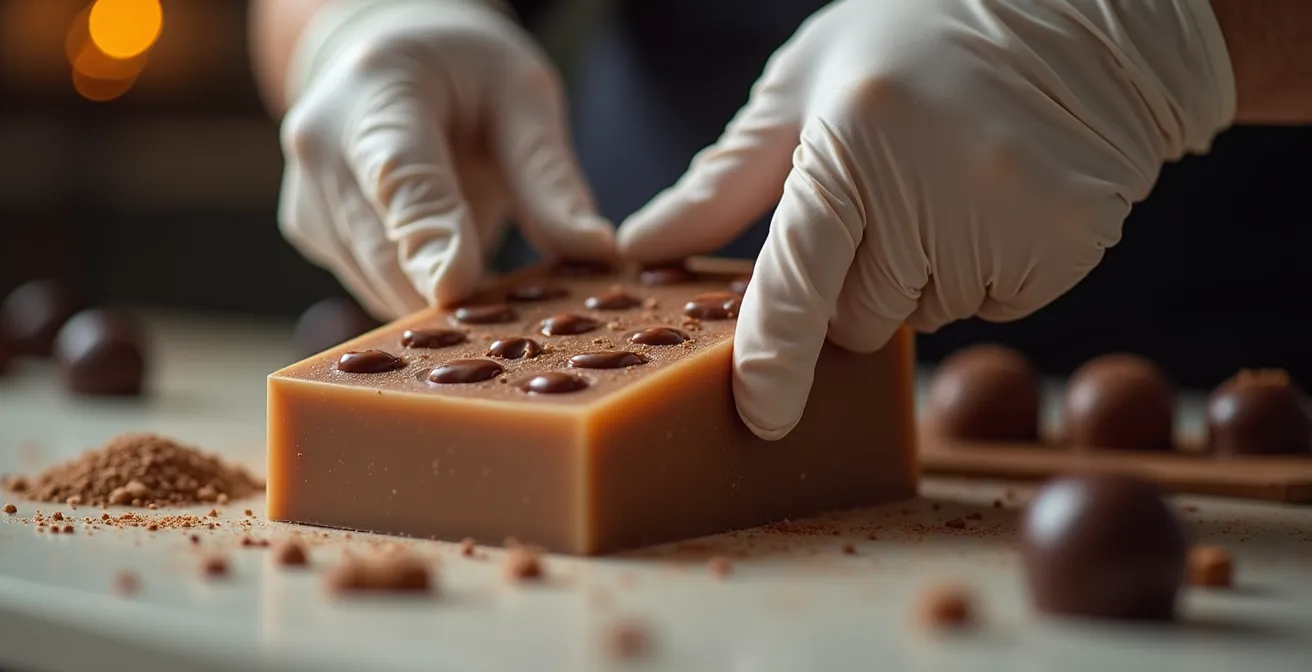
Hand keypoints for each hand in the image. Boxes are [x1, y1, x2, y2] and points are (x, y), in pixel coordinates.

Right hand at [278, 0, 612, 318]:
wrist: (389, 61)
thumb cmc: (463, 74)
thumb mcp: (523, 95)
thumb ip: (548, 175)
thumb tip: (593, 250)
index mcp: (375, 90)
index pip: (397, 175)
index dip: (426, 238)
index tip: (457, 289)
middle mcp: (322, 146)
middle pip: (383, 249)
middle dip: (452, 296)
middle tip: (527, 324)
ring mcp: (308, 197)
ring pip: (378, 284)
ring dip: (441, 303)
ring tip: (503, 293)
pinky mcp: (312, 234)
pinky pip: (373, 288)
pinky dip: (421, 297)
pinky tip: (464, 282)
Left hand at [618, 0, 1234, 439]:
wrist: (1081, 12)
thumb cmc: (917, 37)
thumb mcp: (808, 82)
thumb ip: (725, 178)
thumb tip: (644, 248)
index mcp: (854, 139)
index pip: (798, 278)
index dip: (774, 358)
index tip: (761, 417)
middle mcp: (933, 184)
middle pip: (856, 318)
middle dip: (848, 288)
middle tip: (881, 203)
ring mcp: (1007, 220)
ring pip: (920, 315)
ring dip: (916, 276)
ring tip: (945, 186)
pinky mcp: (1063, 246)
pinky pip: (990, 305)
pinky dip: (981, 273)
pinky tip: (993, 202)